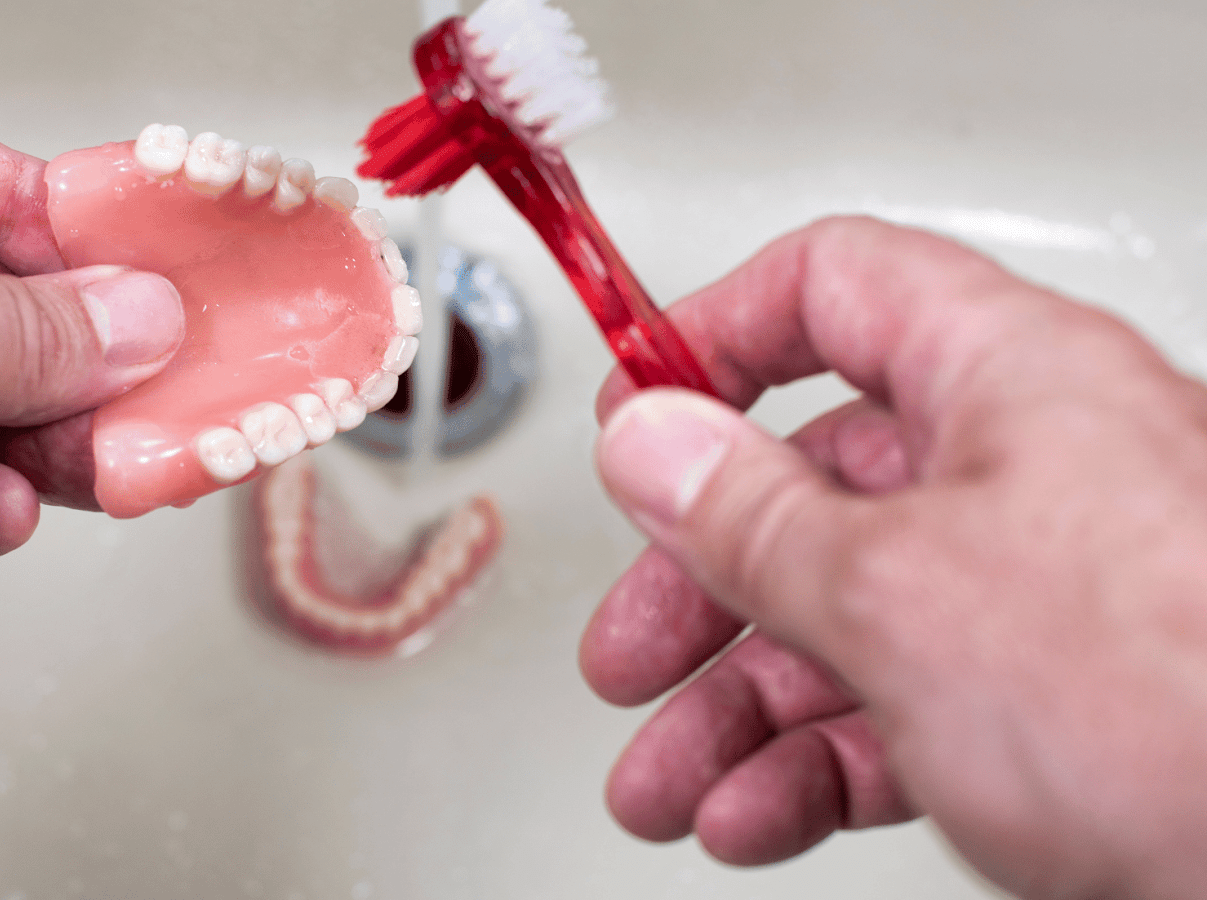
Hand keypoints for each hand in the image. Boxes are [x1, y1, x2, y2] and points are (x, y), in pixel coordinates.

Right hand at [584, 217, 1206, 898]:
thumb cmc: (1180, 699)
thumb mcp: (898, 591)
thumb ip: (750, 515)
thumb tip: (652, 443)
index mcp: (1009, 378)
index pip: (834, 291)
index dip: (715, 336)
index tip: (637, 408)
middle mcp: (1030, 469)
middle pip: (813, 487)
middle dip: (699, 588)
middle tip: (631, 651)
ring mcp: (1043, 592)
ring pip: (846, 620)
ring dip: (737, 709)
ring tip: (671, 781)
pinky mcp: (1057, 703)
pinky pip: (899, 708)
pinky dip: (812, 764)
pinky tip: (757, 813)